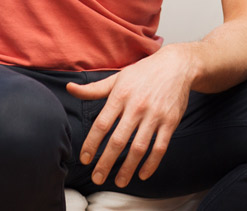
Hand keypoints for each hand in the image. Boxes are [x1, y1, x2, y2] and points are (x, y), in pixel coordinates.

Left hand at [66, 45, 196, 187]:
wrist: (176, 65)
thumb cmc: (143, 72)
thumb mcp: (118, 77)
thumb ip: (94, 89)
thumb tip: (70, 89)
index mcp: (121, 95)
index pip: (101, 124)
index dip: (91, 144)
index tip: (84, 159)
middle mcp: (137, 106)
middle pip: (118, 140)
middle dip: (106, 162)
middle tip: (98, 178)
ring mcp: (155, 114)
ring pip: (139, 147)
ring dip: (128, 168)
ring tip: (119, 181)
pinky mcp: (170, 121)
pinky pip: (160, 147)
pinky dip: (151, 164)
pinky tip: (142, 174)